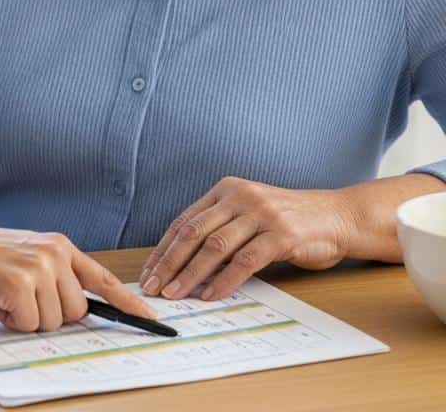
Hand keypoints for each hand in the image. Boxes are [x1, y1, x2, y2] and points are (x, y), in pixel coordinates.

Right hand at [0, 221, 155, 332]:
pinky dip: (9, 319)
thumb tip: (78, 309)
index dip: (128, 303)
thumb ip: (54, 276)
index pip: (103, 278)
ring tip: (3, 293)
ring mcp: (39, 267)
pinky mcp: (20, 284)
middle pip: (76, 312)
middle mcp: (55, 253)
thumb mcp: (25, 257)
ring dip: (26, 318)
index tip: (152, 319)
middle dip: (48, 315)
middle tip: (18, 296)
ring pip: (53, 322)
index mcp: (59, 245)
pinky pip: (29, 324)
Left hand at [139, 177, 355, 301]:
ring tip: (175, 294)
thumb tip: (182, 262)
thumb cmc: (288, 221)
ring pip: (215, 246)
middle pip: (193, 232)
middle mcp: (240, 197)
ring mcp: (261, 214)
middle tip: (153, 286)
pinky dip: (224, 280)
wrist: (336, 217)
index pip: (184, 221)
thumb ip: (220, 229)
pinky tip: (211, 294)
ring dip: (190, 274)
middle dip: (169, 262)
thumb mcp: (248, 214)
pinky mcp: (281, 235)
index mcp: (226, 190)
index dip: (164, 248)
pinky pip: (245, 260)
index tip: (149, 271)